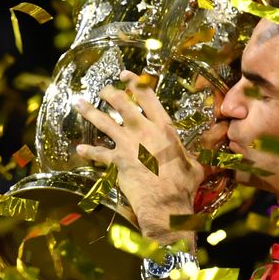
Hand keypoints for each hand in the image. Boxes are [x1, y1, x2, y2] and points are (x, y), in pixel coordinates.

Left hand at [74, 70, 205, 236]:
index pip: (147, 97)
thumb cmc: (184, 186)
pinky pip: (99, 154)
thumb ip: (191, 155)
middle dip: (110, 93)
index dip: (135, 83)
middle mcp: (144, 131)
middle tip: (103, 90)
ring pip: (104, 122)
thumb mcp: (194, 164)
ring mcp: (128, 145)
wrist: (166, 205)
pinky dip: (89, 151)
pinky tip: (80, 149)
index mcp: (164, 128)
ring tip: (79, 103)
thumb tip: (199, 155)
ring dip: (90, 112)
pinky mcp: (117, 161)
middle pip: (122, 104)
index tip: (125, 75)